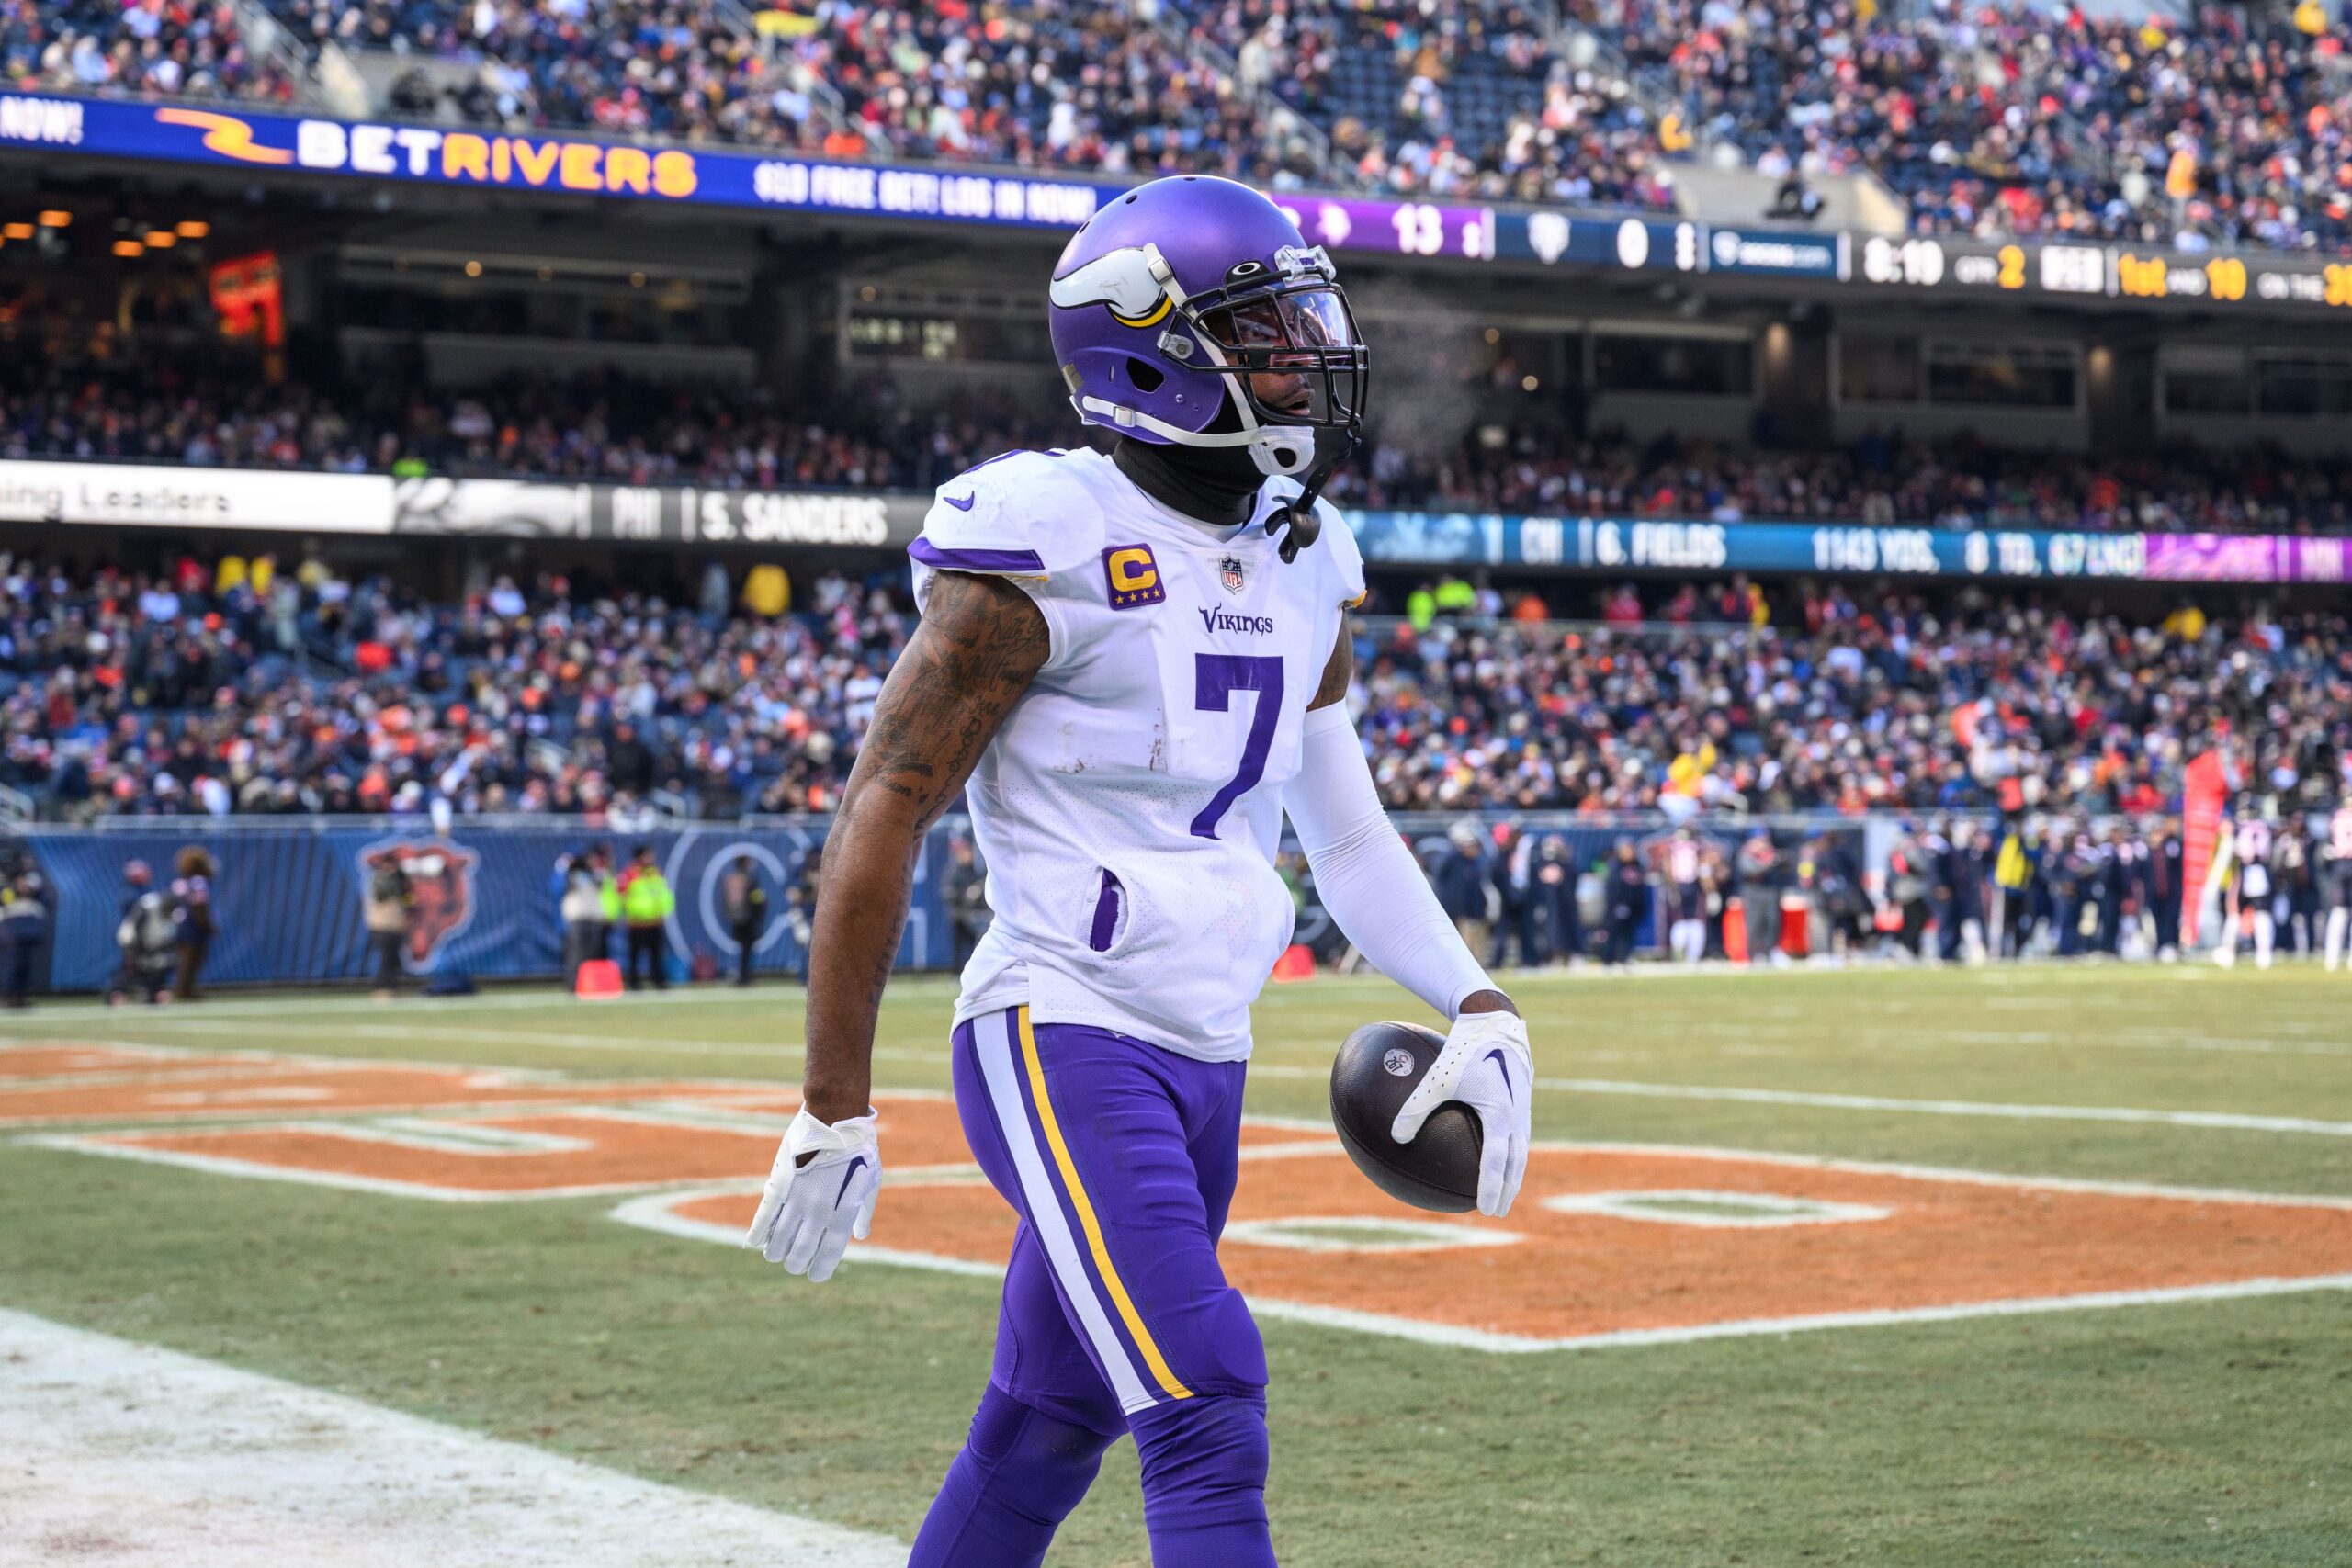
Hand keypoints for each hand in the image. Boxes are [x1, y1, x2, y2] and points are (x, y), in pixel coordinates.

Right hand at [744, 1106, 880, 1282]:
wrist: (835, 1118)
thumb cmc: (859, 1150)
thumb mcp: (870, 1182)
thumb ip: (863, 1211)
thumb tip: (860, 1235)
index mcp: (842, 1212)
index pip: (829, 1253)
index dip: (820, 1269)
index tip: (815, 1275)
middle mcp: (819, 1212)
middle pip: (801, 1251)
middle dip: (796, 1262)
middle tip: (793, 1264)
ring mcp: (797, 1199)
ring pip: (780, 1238)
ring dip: (776, 1251)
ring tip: (775, 1253)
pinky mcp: (780, 1185)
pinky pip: (764, 1216)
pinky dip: (758, 1232)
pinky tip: (753, 1243)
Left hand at [1391, 1005, 1531, 1217]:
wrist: (1495, 1022)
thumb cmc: (1464, 1048)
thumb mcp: (1436, 1078)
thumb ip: (1415, 1107)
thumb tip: (1394, 1137)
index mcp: (1501, 1114)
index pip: (1497, 1161)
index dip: (1490, 1187)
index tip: (1484, 1209)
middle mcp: (1517, 1116)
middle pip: (1516, 1164)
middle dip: (1506, 1189)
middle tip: (1495, 1211)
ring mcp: (1523, 1110)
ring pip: (1520, 1152)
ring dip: (1512, 1174)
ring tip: (1501, 1192)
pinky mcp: (1521, 1102)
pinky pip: (1517, 1136)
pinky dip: (1510, 1154)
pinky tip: (1495, 1157)